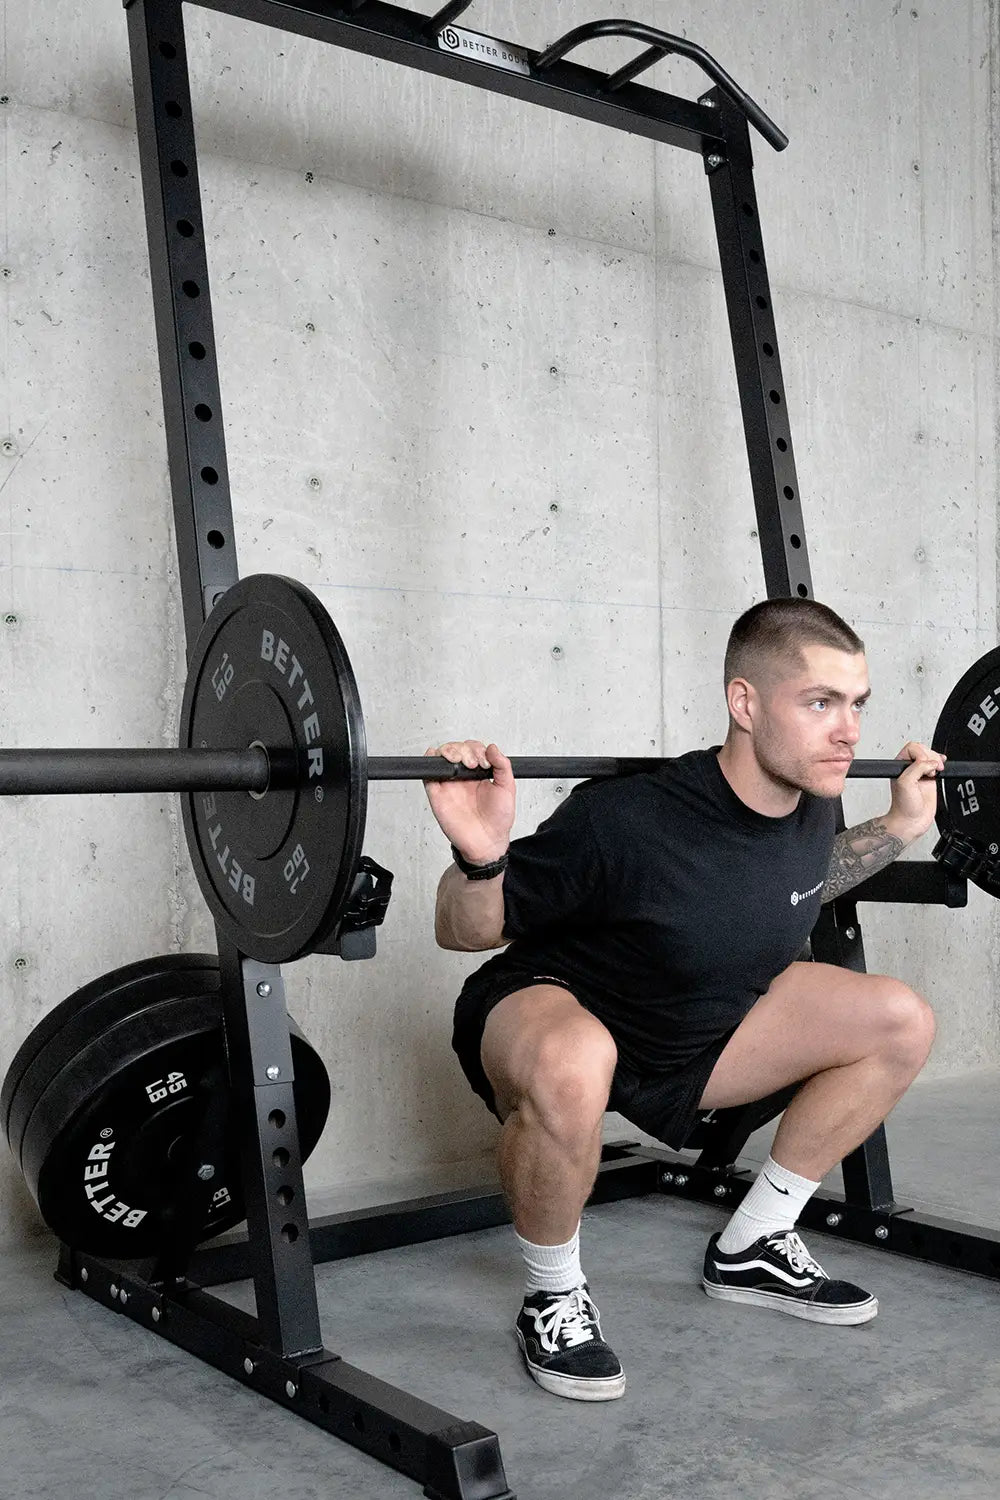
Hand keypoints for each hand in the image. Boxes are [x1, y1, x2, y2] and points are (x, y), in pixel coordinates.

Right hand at [423, 740, 514, 862]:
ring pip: (441, 758)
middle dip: (464, 750)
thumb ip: (503, 766)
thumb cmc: (498, 820)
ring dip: (448, 751)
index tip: (484, 762)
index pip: (472, 750)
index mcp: (479, 774)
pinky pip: (428, 775)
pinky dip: (429, 763)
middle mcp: (463, 777)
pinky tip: (437, 760)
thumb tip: (493, 747)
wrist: (486, 842)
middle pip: (456, 749)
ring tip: (459, 761)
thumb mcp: (507, 788)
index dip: (476, 750)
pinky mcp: (437, 794)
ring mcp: (449, 785)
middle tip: (472, 764)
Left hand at [887, 740, 945, 840]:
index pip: (913, 747)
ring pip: (932, 757)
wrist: (911, 821)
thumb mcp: (905, 783)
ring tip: (935, 773)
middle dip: (931, 757)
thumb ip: (917, 768)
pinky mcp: (930, 780)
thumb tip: (931, 762)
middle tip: (931, 771)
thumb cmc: (903, 806)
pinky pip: (938, 766)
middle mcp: (910, 768)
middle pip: (924, 750)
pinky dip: (942, 764)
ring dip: (937, 761)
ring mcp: (921, 773)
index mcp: (900, 765)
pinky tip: (942, 768)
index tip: (925, 766)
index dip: (921, 754)